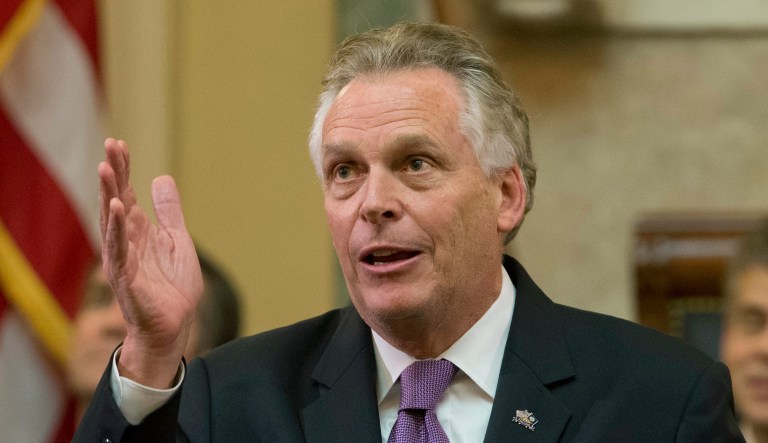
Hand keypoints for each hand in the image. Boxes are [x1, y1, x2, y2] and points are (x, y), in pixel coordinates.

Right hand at [99, 138, 202, 387]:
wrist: (175, 324)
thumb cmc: (172, 286)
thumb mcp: (177, 240)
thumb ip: (169, 211)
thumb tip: (161, 177)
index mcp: (139, 231)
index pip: (127, 193)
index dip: (124, 169)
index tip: (118, 143)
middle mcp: (126, 241)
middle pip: (116, 200)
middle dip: (114, 173)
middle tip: (110, 144)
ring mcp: (122, 258)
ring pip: (112, 221)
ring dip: (108, 194)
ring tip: (106, 168)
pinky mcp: (125, 277)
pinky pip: (119, 249)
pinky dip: (117, 228)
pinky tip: (116, 207)